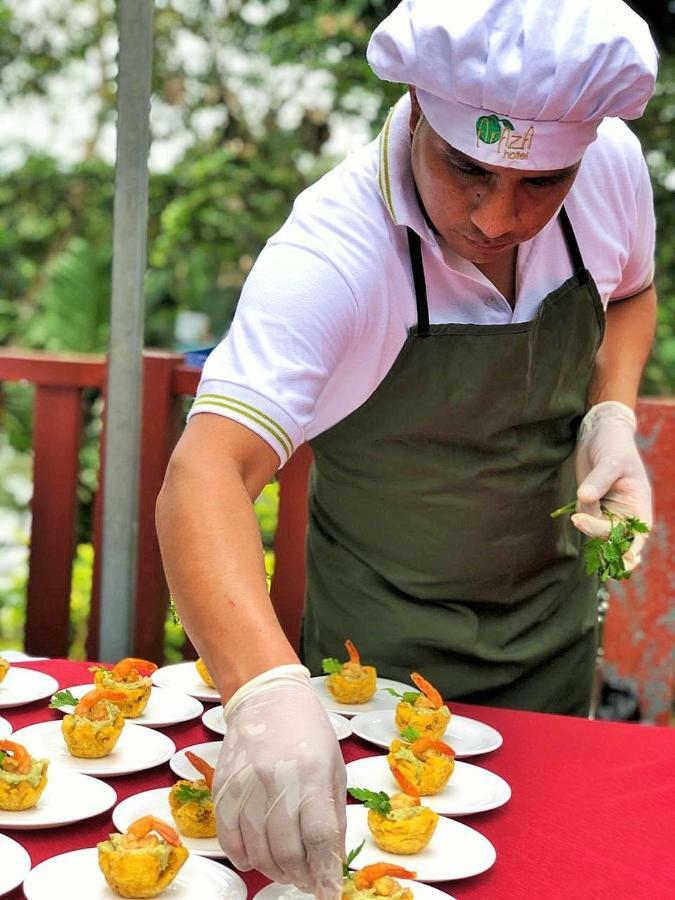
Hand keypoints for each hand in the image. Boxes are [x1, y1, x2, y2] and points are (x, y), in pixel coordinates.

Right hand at [212, 665, 345, 897]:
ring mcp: (245, 785)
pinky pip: (229, 840)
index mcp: (311, 773)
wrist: (266, 697)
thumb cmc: (307, 731)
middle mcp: (276, 781)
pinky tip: (257, 857)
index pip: (319, 837)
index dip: (325, 873)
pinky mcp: (222, 788)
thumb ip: (332, 814)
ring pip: (257, 852)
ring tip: (287, 869)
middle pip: (287, 852)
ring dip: (274, 870)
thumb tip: (331, 861)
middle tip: (308, 879)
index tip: (329, 894)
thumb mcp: (334, 766)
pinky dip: (244, 858)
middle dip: (301, 877)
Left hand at [573, 401, 651, 570]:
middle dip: (596, 531)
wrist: (600, 434)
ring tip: (585, 491)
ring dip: (585, 519)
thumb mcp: (611, 461)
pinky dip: (580, 516)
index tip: (620, 559)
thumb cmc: (614, 445)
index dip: (629, 550)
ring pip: (594, 530)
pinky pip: (585, 520)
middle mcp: (626, 514)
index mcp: (639, 506)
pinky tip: (581, 501)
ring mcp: (608, 512)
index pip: (636, 535)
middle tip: (578, 518)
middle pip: (612, 538)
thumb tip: (584, 497)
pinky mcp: (592, 507)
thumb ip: (599, 480)